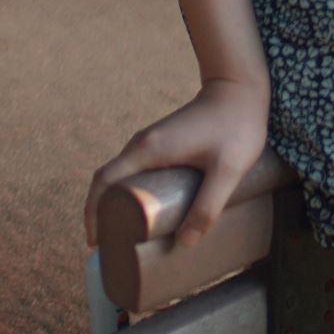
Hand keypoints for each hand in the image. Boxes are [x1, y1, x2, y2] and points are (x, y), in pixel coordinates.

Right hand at [85, 76, 271, 251]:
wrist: (239, 86)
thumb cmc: (235, 125)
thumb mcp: (227, 170)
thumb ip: (208, 206)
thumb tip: (185, 243)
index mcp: (149, 150)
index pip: (105, 180)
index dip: (93, 211)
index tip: (95, 240)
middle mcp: (143, 144)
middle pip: (108, 181)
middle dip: (103, 212)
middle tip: (113, 246)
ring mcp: (152, 142)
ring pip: (123, 176)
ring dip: (118, 202)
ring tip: (129, 236)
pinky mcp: (164, 142)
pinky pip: (137, 170)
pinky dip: (132, 192)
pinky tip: (148, 210)